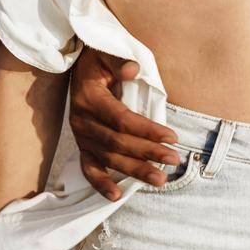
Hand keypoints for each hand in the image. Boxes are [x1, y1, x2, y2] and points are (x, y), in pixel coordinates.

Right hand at [68, 47, 180, 199]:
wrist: (75, 65)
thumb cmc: (97, 59)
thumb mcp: (106, 52)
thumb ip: (119, 61)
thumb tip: (133, 70)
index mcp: (90, 98)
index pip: (122, 119)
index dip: (147, 130)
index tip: (172, 136)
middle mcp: (82, 120)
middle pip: (118, 143)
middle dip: (148, 153)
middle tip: (173, 160)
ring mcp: (80, 136)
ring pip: (109, 158)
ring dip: (134, 170)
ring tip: (160, 179)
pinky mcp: (82, 145)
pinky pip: (89, 168)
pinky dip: (101, 184)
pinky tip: (117, 196)